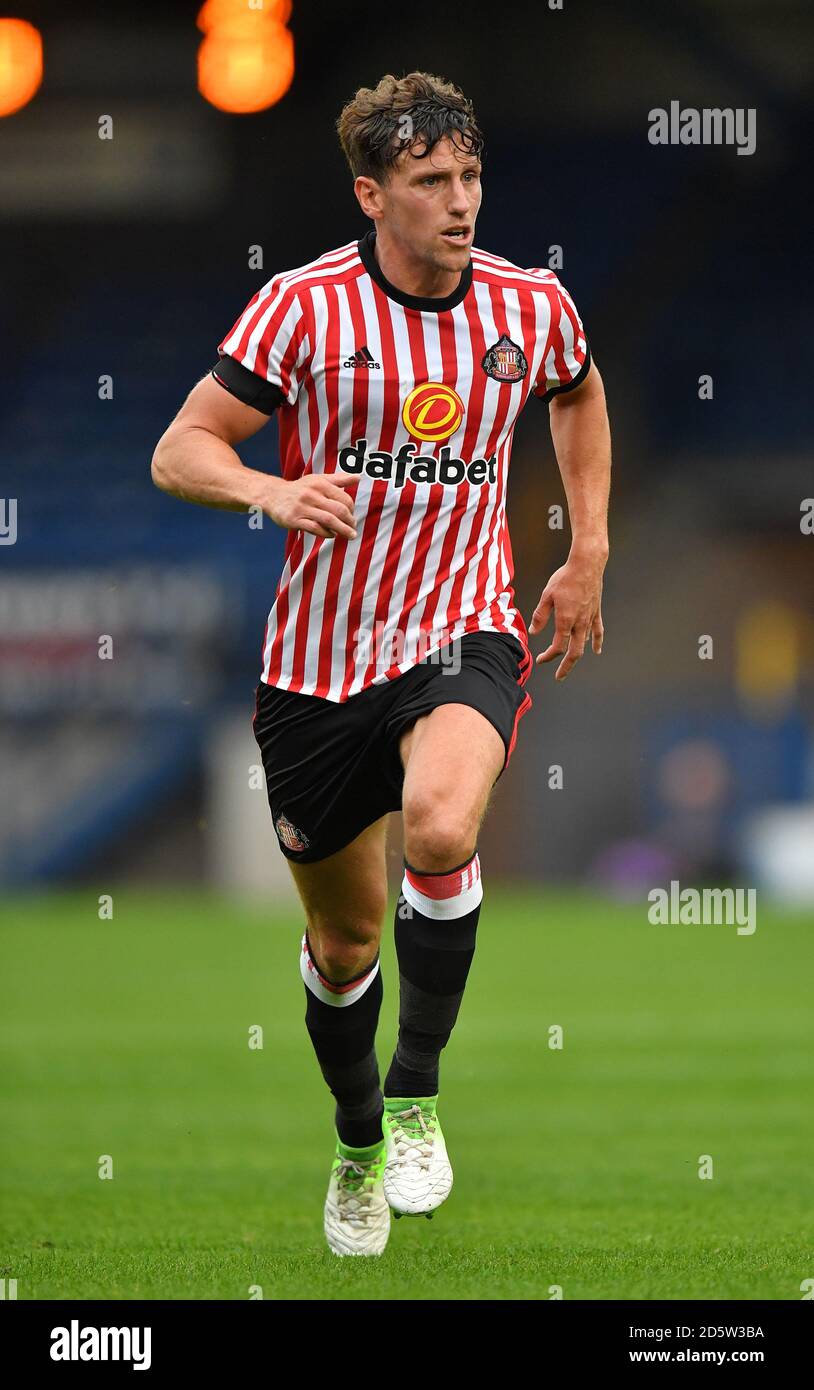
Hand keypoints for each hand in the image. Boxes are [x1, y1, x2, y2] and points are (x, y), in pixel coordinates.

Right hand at [263, 471, 357, 539]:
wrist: (273, 495)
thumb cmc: (300, 489)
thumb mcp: (318, 480)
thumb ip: (339, 479)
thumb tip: (358, 477)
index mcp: (320, 484)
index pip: (343, 498)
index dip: (352, 509)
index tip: (352, 516)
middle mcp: (312, 494)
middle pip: (338, 510)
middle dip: (349, 522)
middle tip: (353, 529)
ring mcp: (302, 507)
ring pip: (328, 520)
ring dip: (342, 530)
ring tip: (350, 535)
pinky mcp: (294, 519)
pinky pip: (314, 528)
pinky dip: (326, 533)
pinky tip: (332, 535)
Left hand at [529, 547, 605, 680]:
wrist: (587, 565)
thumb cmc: (565, 578)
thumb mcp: (546, 596)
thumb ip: (540, 616)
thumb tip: (533, 631)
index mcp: (566, 620)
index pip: (558, 646)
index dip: (549, 656)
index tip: (540, 660)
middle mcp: (579, 623)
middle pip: (575, 652)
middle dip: (566, 667)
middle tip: (559, 676)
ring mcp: (590, 618)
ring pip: (585, 644)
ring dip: (577, 655)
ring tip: (570, 664)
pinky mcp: (596, 612)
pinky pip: (598, 631)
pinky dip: (597, 642)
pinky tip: (597, 650)